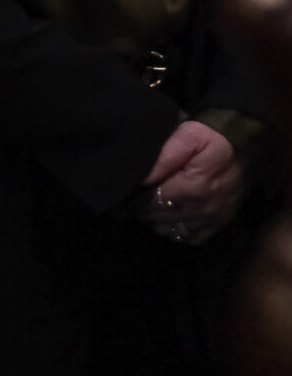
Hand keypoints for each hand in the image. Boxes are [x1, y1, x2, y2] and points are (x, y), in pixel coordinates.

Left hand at [140, 121, 244, 244]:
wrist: (247, 146)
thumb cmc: (213, 138)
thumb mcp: (187, 136)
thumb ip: (164, 157)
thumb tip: (142, 179)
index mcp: (191, 188)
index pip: (151, 202)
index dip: (135, 199)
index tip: (126, 194)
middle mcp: (202, 209)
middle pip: (159, 217)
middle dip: (143, 210)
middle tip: (133, 200)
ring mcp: (213, 219)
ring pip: (172, 231)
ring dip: (158, 222)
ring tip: (150, 208)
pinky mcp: (221, 223)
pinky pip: (193, 239)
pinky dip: (178, 232)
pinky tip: (170, 220)